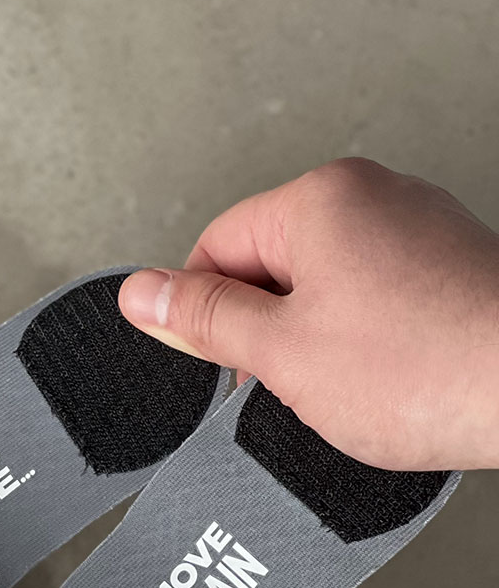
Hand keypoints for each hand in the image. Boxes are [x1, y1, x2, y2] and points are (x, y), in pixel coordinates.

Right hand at [118, 158, 498, 470]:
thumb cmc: (424, 368)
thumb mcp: (280, 352)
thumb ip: (204, 320)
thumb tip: (142, 294)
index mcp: (320, 200)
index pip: (215, 246)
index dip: (204, 314)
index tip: (215, 362)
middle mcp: (372, 199)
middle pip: (269, 268)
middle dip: (263, 334)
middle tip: (286, 381)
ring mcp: (416, 233)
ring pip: (322, 294)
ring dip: (314, 348)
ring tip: (346, 388)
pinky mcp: (446, 273)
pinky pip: (373, 307)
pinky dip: (364, 351)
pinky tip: (382, 386)